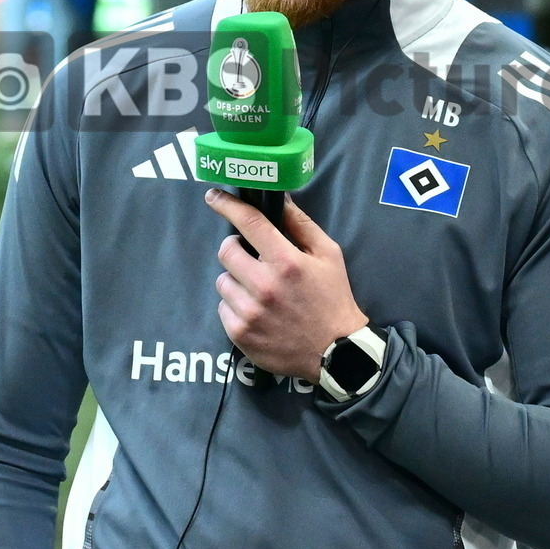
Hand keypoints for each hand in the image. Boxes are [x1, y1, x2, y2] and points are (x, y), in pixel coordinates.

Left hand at [206, 189, 368, 381]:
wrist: (336, 352)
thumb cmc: (333, 297)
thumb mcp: (328, 254)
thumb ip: (301, 225)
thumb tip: (280, 198)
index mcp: (286, 261)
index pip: (249, 223)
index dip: (227, 205)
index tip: (214, 195)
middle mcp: (264, 285)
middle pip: (226, 251)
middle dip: (236, 248)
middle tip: (252, 257)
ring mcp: (249, 311)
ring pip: (222, 281)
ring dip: (236, 280)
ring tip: (258, 289)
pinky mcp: (239, 334)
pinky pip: (222, 307)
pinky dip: (235, 305)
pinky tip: (256, 311)